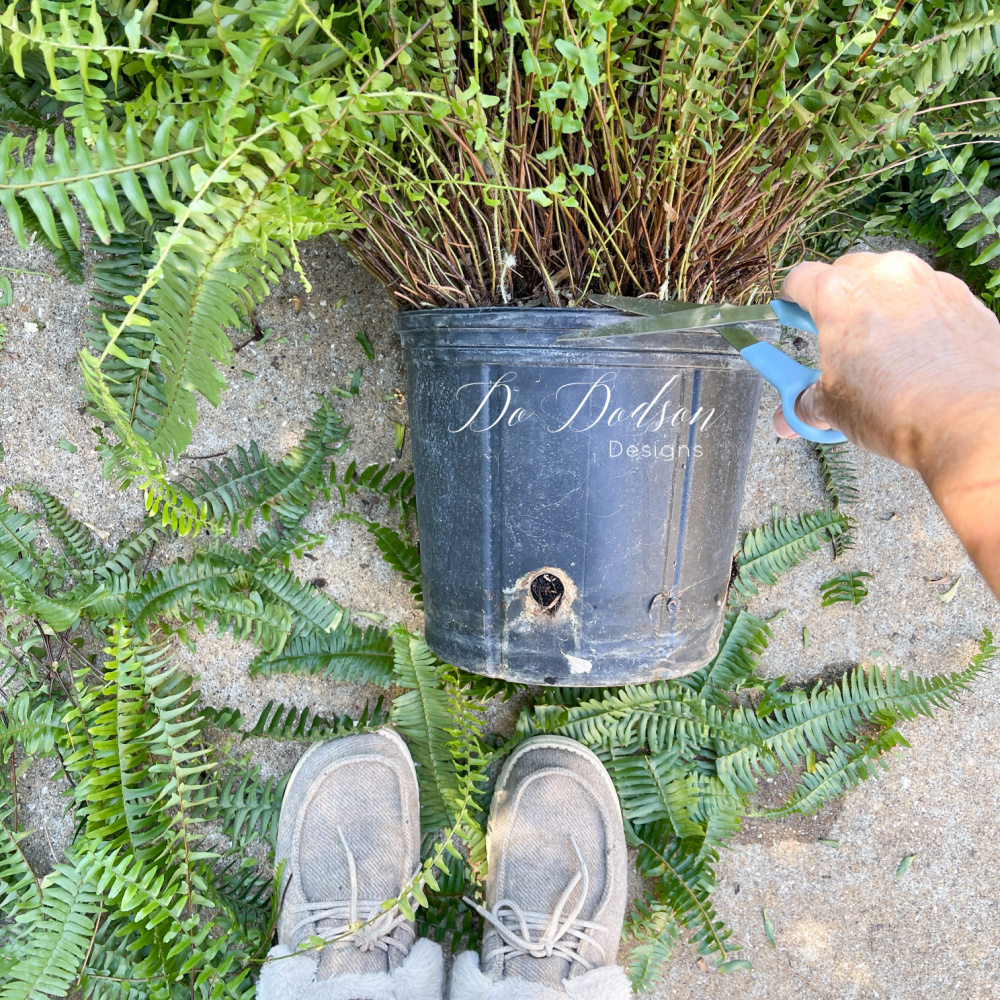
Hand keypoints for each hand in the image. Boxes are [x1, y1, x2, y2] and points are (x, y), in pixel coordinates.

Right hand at [774, 251, 999, 470]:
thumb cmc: (898, 407)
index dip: (790, 298)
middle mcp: (884, 275)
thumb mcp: (834, 409)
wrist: (969, 419)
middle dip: (836, 299)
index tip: (789, 312)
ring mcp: (928, 281)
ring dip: (878, 305)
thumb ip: (807, 402)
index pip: (800, 279)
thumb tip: (793, 414)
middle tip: (832, 333)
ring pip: (891, 281)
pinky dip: (916, 316)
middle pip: (848, 272)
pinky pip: (928, 297)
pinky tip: (916, 353)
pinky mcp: (963, 297)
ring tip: (877, 347)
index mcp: (839, 294)